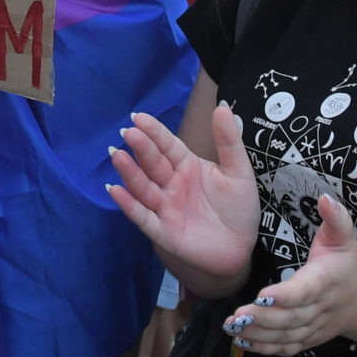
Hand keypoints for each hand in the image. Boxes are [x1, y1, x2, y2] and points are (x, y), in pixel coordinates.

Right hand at [105, 105, 260, 292]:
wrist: (241, 249)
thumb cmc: (238, 209)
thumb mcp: (239, 172)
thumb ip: (228, 142)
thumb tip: (222, 107)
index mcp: (187, 165)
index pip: (167, 145)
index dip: (154, 132)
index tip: (139, 117)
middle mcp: (171, 183)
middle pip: (152, 163)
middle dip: (140, 148)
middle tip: (128, 132)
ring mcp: (165, 207)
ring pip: (143, 187)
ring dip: (129, 172)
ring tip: (117, 155)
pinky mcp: (163, 232)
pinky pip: (143, 217)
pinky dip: (128, 205)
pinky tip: (115, 190)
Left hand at [227, 194, 356, 356]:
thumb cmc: (345, 263)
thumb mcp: (343, 237)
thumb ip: (335, 218)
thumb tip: (326, 198)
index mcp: (325, 281)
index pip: (305, 291)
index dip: (285, 296)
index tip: (262, 296)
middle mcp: (319, 308)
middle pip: (290, 318)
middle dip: (263, 319)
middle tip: (236, 316)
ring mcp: (313, 327)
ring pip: (286, 336)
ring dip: (258, 335)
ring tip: (231, 328)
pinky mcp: (307, 338)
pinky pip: (286, 348)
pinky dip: (265, 348)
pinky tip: (242, 342)